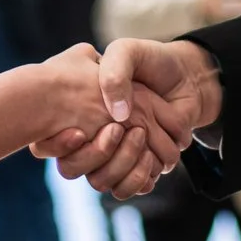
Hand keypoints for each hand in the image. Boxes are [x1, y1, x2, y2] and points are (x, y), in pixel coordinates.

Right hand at [31, 39, 217, 197]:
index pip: (54, 146)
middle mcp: (96, 138)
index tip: (90, 129)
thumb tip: (117, 116)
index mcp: (84, 115)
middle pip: (81, 170)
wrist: (186, 75)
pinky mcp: (142, 166)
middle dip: (105, 153)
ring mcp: (118, 154)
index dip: (66, 145)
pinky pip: (131, 187)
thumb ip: (114, 73)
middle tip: (127, 128)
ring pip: (106, 182)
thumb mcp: (126, 54)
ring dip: (126, 163)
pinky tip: (150, 155)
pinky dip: (141, 176)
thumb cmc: (151, 62)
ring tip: (141, 135)